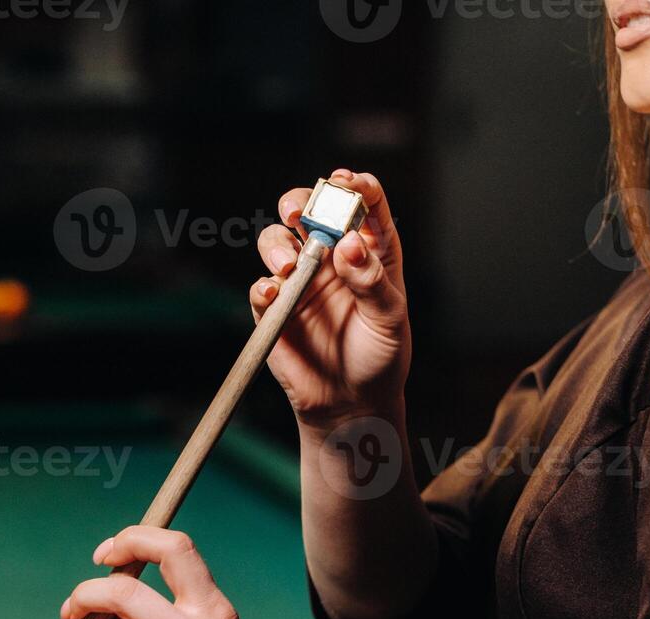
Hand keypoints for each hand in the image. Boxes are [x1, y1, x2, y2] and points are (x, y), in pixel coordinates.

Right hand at [252, 169, 410, 427]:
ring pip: (276, 240)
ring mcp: (299, 280)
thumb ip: (371, 281)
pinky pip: (260, 287)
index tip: (346, 183)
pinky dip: (263, 286)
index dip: (354, 185)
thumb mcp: (389, 319)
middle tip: (299, 213)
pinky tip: (274, 294)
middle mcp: (330, 256)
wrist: (350, 404)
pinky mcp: (274, 308)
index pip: (362, 202)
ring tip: (289, 266)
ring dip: (277, 245)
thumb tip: (349, 244)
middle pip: (308, 209)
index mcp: (368, 249)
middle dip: (300, 202)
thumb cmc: (379, 358)